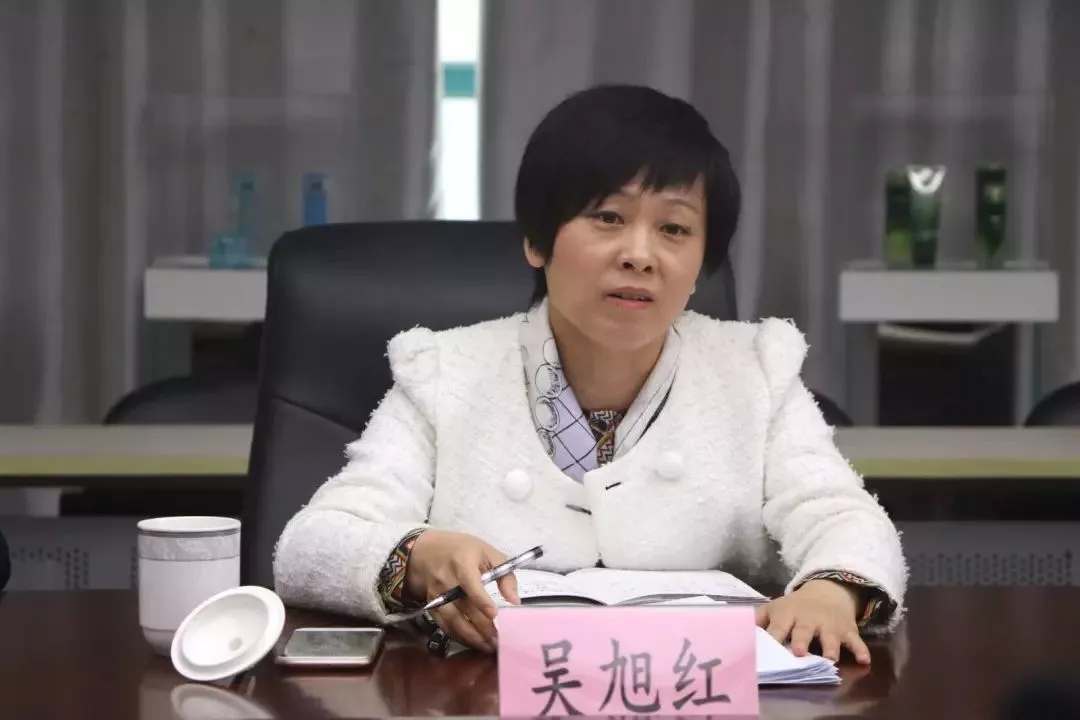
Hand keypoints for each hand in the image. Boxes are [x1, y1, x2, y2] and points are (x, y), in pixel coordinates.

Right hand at [406, 529, 519, 651]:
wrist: (426, 550)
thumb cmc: (463, 550)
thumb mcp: (488, 552)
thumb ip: (504, 575)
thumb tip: (515, 601)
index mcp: (462, 563)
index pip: (471, 584)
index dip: (481, 601)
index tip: (494, 615)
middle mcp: (446, 580)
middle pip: (464, 607)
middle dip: (482, 626)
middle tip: (498, 641)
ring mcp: (437, 595)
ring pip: (453, 620)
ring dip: (471, 636)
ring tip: (487, 646)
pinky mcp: (431, 606)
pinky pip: (444, 625)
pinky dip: (458, 636)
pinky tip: (472, 642)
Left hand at [755, 579, 870, 664]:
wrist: (827, 591)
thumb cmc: (795, 607)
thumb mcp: (775, 607)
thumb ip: (759, 619)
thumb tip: (738, 630)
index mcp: (788, 615)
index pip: (778, 627)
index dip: (773, 637)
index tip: (766, 649)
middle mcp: (808, 620)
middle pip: (804, 630)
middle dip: (801, 641)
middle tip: (798, 652)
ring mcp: (829, 626)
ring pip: (830, 638)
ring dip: (830, 648)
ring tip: (830, 659)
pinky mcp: (847, 631)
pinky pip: (856, 641)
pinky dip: (861, 649)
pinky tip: (864, 659)